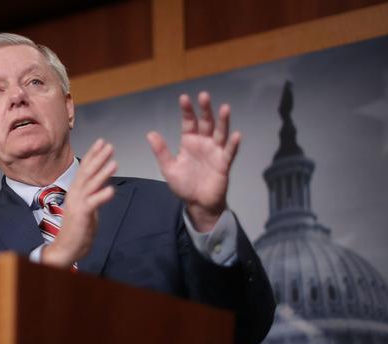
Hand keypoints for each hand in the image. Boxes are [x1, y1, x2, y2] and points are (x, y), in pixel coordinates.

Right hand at [42, 139, 115, 267]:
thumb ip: (94, 195)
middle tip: (109, 146)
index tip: (102, 142)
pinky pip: (92, 203)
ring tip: (114, 162)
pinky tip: (111, 190)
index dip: (93, 155)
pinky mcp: (81, 215)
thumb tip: (104, 184)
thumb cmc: (78, 229)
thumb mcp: (88, 207)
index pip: (85, 168)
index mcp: (76, 191)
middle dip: (98, 158)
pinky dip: (102, 196)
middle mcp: (74, 194)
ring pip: (90, 185)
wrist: (66, 247)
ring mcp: (77, 204)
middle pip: (87, 172)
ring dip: (102, 173)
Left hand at [147, 91, 239, 231]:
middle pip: (206, 122)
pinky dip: (233, 144)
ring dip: (223, 121)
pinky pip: (229, 152)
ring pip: (220, 133)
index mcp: (189, 142)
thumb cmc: (184, 185)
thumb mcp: (169, 168)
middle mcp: (204, 143)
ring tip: (225, 108)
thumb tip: (150, 133)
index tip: (184, 98)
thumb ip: (161, 151)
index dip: (187, 110)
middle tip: (204, 95)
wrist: (197, 203)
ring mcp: (215, 152)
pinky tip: (236, 135)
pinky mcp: (223, 163)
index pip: (189, 122)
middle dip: (205, 109)